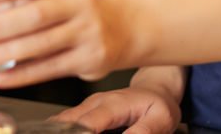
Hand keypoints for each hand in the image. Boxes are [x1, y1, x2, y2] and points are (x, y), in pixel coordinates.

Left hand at [0, 0, 132, 87]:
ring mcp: (86, 32)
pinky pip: (49, 69)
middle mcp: (78, 2)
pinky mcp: (88, 59)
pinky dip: (22, 74)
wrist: (121, 25)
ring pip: (40, 45)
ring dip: (4, 53)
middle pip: (34, 15)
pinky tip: (1, 76)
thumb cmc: (71, 5)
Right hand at [52, 86, 182, 133]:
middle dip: (61, 132)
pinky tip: (60, 132)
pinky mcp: (84, 112)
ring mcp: (86, 107)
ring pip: (62, 122)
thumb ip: (144, 132)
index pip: (87, 123)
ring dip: (60, 130)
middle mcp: (94, 103)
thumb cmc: (158, 105)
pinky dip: (62, 129)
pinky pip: (65, 123)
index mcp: (112, 105)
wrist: (154, 90)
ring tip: (60, 133)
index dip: (78, 133)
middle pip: (67, 123)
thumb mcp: (161, 119)